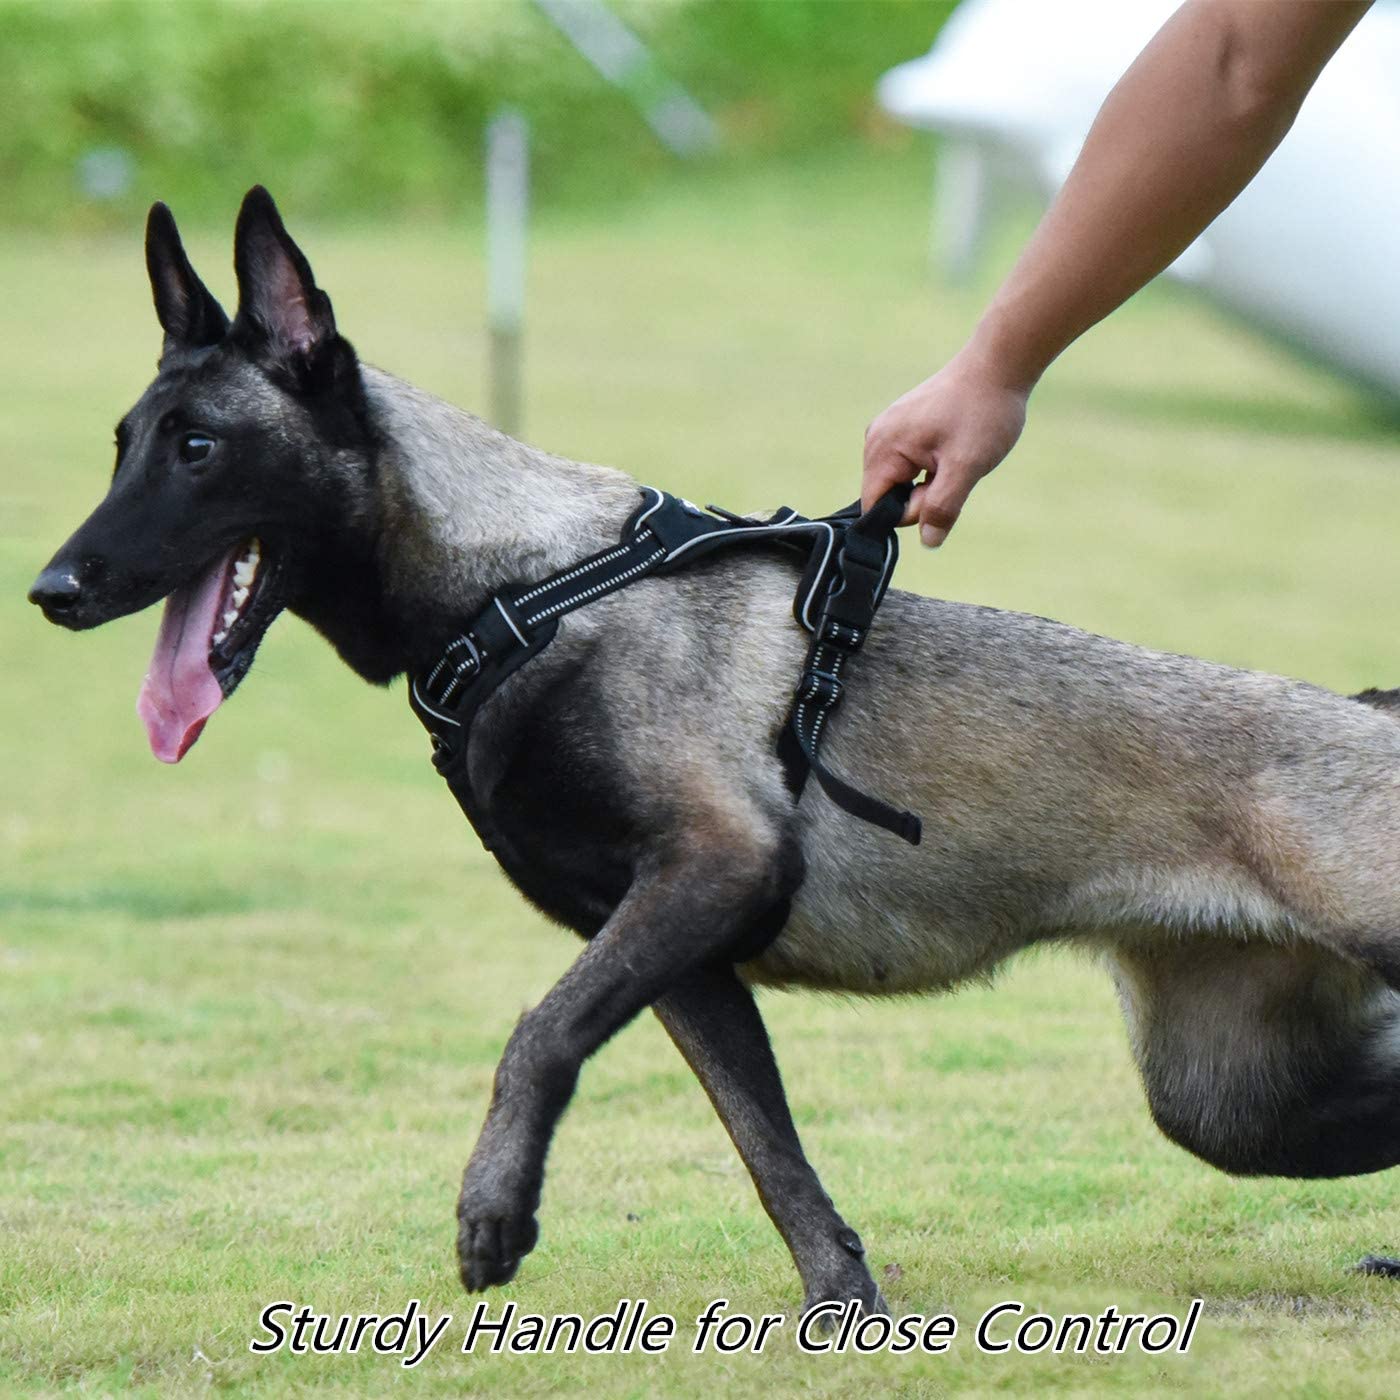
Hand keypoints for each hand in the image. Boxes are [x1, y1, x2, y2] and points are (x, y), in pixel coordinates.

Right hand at [862, 348, 1027, 546]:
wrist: (998, 366)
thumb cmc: (982, 412)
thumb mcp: (966, 466)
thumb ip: (943, 506)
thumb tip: (929, 541)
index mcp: (882, 448)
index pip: (875, 508)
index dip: (909, 512)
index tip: (940, 487)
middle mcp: (876, 439)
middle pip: (888, 496)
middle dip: (923, 495)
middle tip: (954, 467)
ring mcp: (888, 431)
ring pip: (902, 482)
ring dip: (931, 481)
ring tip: (956, 452)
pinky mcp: (903, 427)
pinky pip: (910, 466)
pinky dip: (933, 466)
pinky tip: (953, 444)